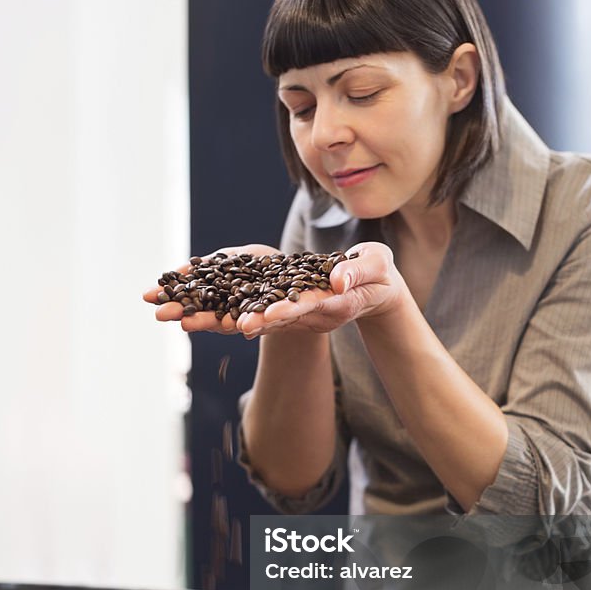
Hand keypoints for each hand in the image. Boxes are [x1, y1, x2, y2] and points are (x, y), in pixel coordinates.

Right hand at [142, 245, 280, 334]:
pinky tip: (242, 325)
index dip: (171, 297)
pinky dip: (256, 322)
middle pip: (206, 314)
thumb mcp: (233, 258)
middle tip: (161, 314)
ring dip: (209, 323)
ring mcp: (254, 315)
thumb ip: (209, 265)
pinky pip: (267, 319)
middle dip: (184, 313)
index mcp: (220, 297)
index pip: (192, 298)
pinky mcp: (280, 317)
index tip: (145, 296)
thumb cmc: (265, 266)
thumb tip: (178, 270)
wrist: (306, 275)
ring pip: (230, 321)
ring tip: (187, 324)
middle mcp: (233, 310)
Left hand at [235, 242, 406, 337]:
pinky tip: (220, 314)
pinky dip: (245, 315)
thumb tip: (338, 281)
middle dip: (253, 321)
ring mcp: (307, 318)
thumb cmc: (380, 273)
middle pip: (282, 319)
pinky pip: (269, 317)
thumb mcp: (377, 264)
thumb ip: (359, 270)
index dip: (286, 310)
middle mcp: (319, 316)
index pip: (308, 306)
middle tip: (226, 325)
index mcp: (338, 304)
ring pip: (270, 321)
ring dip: (240, 322)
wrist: (377, 290)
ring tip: (210, 323)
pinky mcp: (298, 315)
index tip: (264, 315)